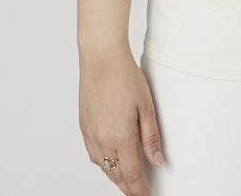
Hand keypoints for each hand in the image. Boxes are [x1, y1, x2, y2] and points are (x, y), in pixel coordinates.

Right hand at [79, 46, 163, 195]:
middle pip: (115, 175)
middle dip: (127, 186)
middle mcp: (102, 140)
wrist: (101, 58)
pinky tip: (110, 158)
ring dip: (114, 175)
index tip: (145, 195)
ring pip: (102, 166)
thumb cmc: (124, 76)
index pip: (131, 175)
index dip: (139, 190)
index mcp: (120, 137)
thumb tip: (157, 161)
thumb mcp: (146, 107)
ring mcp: (90, 134)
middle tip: (138, 191)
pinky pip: (93, 153)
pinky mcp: (84, 126)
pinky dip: (102, 161)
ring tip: (126, 178)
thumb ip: (150, 137)